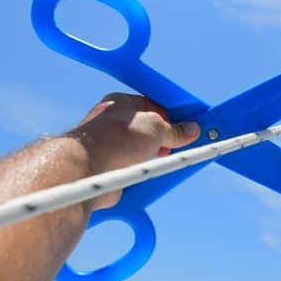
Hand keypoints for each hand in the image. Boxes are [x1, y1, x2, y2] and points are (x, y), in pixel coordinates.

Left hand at [67, 93, 200, 208]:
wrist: (89, 171)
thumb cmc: (115, 138)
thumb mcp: (155, 127)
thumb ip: (175, 129)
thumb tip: (191, 130)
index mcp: (123, 105)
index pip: (154, 106)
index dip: (173, 116)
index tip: (190, 126)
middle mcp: (116, 125)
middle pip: (151, 132)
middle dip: (167, 140)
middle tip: (184, 145)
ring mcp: (114, 149)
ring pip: (145, 154)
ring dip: (158, 160)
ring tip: (169, 162)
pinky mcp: (114, 171)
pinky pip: (138, 172)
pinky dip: (148, 175)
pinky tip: (155, 175)